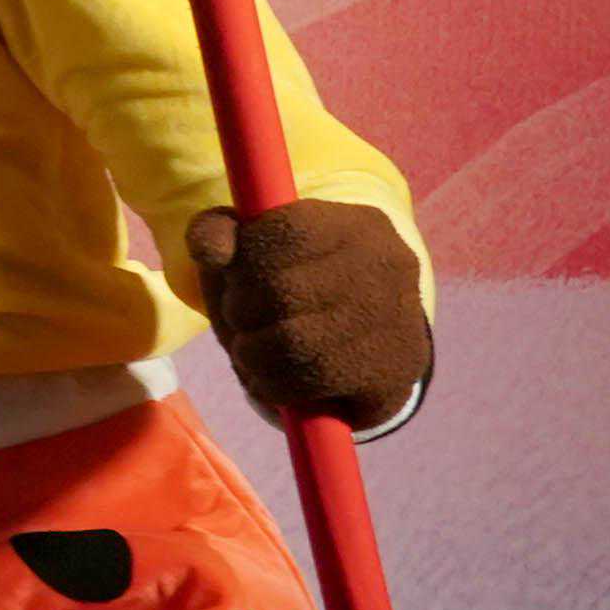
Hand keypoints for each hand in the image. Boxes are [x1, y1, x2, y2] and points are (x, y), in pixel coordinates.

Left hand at [187, 203, 429, 428]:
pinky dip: (271, 385)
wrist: (365, 348)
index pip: (287, 231)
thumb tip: (211, 252)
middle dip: (240, 311)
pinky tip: (268, 378)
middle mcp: (391, 267)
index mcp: (360, 225)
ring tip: (249, 350)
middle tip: (240, 319)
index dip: (243, 261)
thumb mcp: (252, 250)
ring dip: (251, 353)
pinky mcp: (393, 372)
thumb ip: (217, 232)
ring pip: (294, 343)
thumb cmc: (296, 288)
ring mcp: (398, 321)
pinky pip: (311, 382)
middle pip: (283, 291)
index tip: (238, 277)